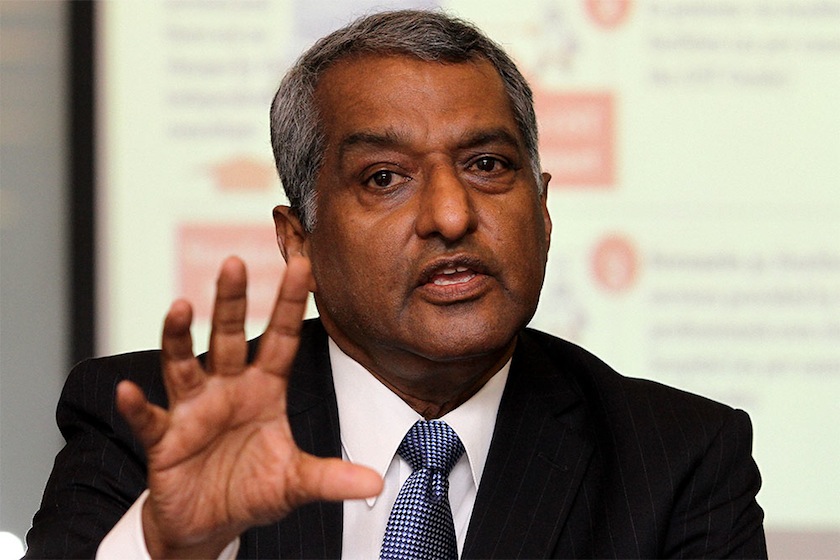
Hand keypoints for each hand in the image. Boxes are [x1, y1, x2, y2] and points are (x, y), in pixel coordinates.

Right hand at [116, 256, 382, 557]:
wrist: (210, 523)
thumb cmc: (253, 489)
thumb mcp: (295, 482)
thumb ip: (330, 477)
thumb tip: (374, 481)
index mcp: (264, 389)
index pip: (281, 339)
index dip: (290, 304)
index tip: (303, 266)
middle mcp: (228, 390)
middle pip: (228, 337)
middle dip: (231, 302)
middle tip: (234, 263)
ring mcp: (194, 411)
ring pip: (184, 365)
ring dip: (178, 337)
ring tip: (179, 307)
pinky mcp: (166, 439)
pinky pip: (149, 419)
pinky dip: (136, 406)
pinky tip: (128, 389)